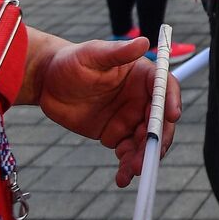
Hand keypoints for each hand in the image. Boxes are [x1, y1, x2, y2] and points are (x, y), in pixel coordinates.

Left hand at [33, 37, 181, 186]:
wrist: (47, 83)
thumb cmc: (72, 61)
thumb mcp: (93, 54)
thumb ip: (118, 52)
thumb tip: (144, 42)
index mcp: (142, 75)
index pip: (165, 88)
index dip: (171, 101)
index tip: (171, 116)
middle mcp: (141, 98)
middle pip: (159, 120)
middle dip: (157, 138)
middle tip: (149, 155)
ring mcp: (129, 118)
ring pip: (145, 140)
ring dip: (143, 157)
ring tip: (132, 171)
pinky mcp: (115, 134)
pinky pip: (127, 153)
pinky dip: (127, 166)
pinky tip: (122, 177)